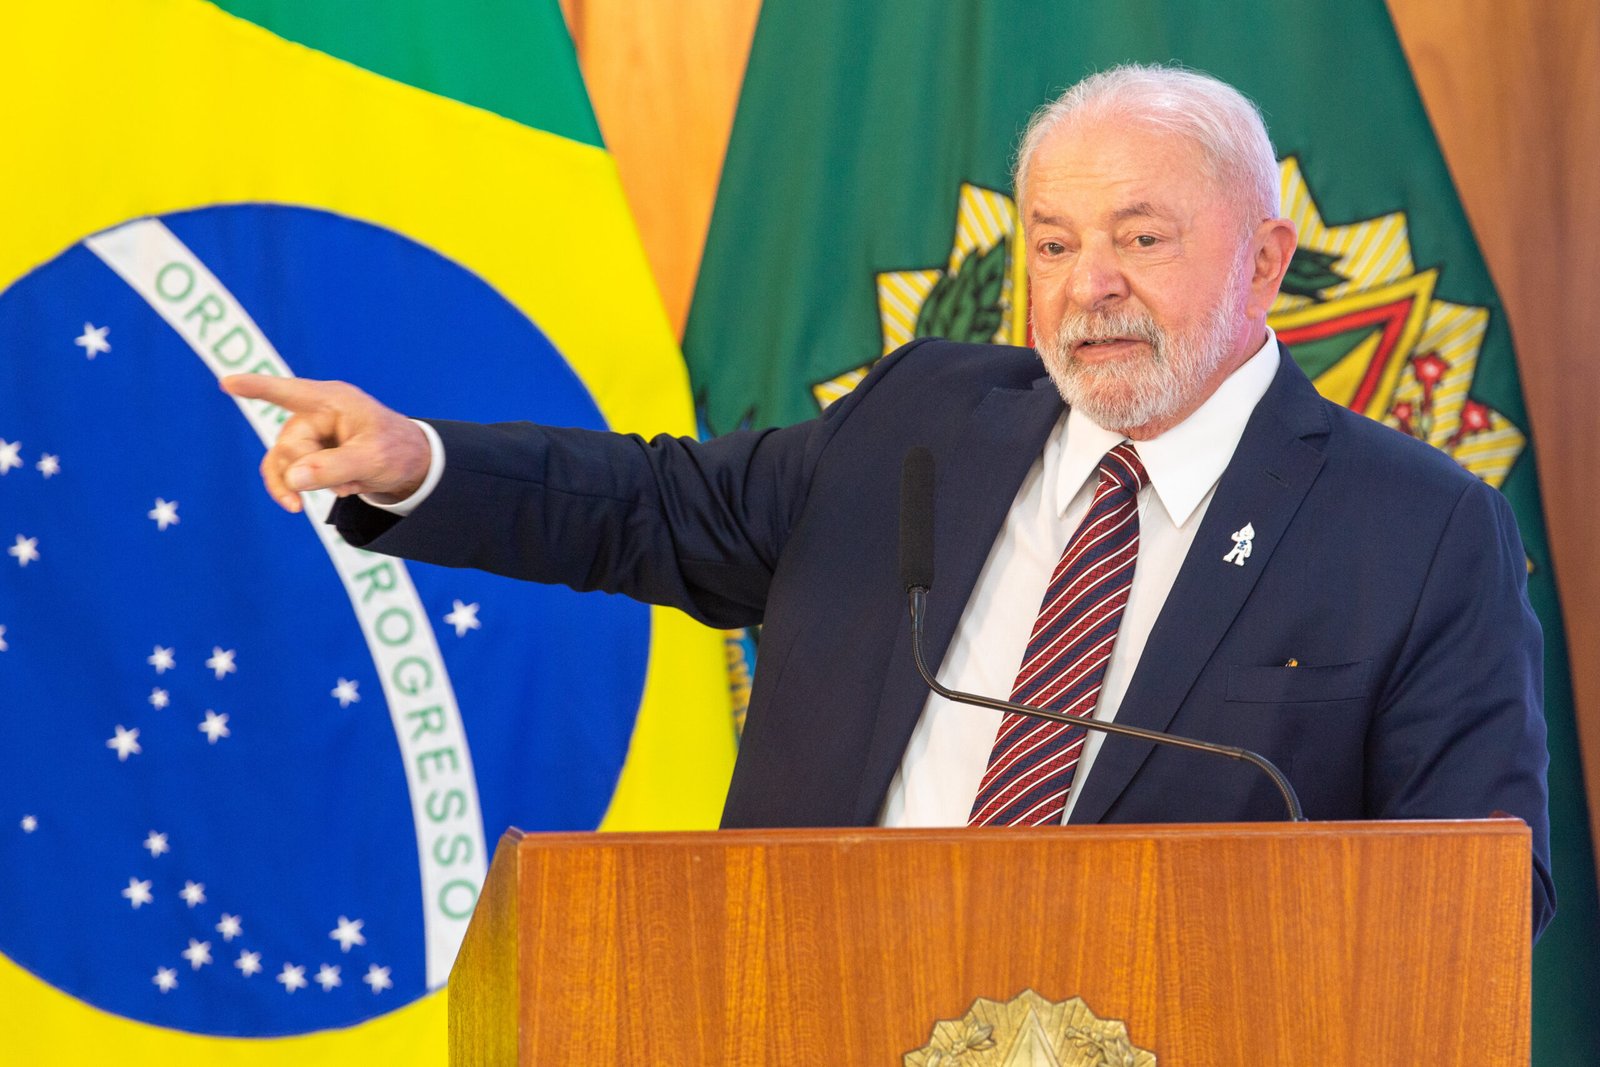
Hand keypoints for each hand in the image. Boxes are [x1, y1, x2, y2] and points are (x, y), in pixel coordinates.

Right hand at [219, 374, 431, 513]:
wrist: (410, 465)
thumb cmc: (396, 450)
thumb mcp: (373, 459)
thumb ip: (334, 467)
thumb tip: (292, 479)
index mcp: (332, 401)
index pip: (288, 392)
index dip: (257, 388)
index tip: (228, 382)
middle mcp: (313, 414)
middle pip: (287, 446)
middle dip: (310, 471)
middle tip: (346, 482)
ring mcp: (307, 435)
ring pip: (282, 464)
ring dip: (305, 484)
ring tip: (341, 491)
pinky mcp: (305, 454)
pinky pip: (287, 475)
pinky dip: (302, 489)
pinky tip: (336, 491)